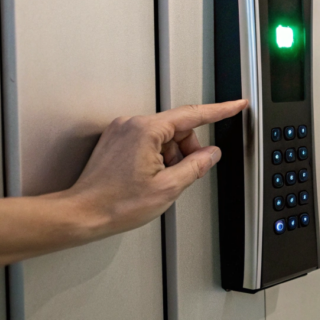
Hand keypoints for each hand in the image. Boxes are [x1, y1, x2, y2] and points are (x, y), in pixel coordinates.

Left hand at [64, 100, 247, 236]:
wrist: (83, 213)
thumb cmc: (116, 203)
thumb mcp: (168, 187)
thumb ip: (196, 166)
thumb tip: (211, 154)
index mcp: (146, 130)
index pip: (193, 114)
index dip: (220, 111)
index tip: (236, 106)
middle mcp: (132, 124)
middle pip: (178, 127)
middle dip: (188, 149)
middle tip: (184, 173)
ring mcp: (121, 131)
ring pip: (163, 136)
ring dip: (171, 155)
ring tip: (160, 180)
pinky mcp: (116, 140)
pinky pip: (148, 141)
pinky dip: (157, 156)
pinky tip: (149, 177)